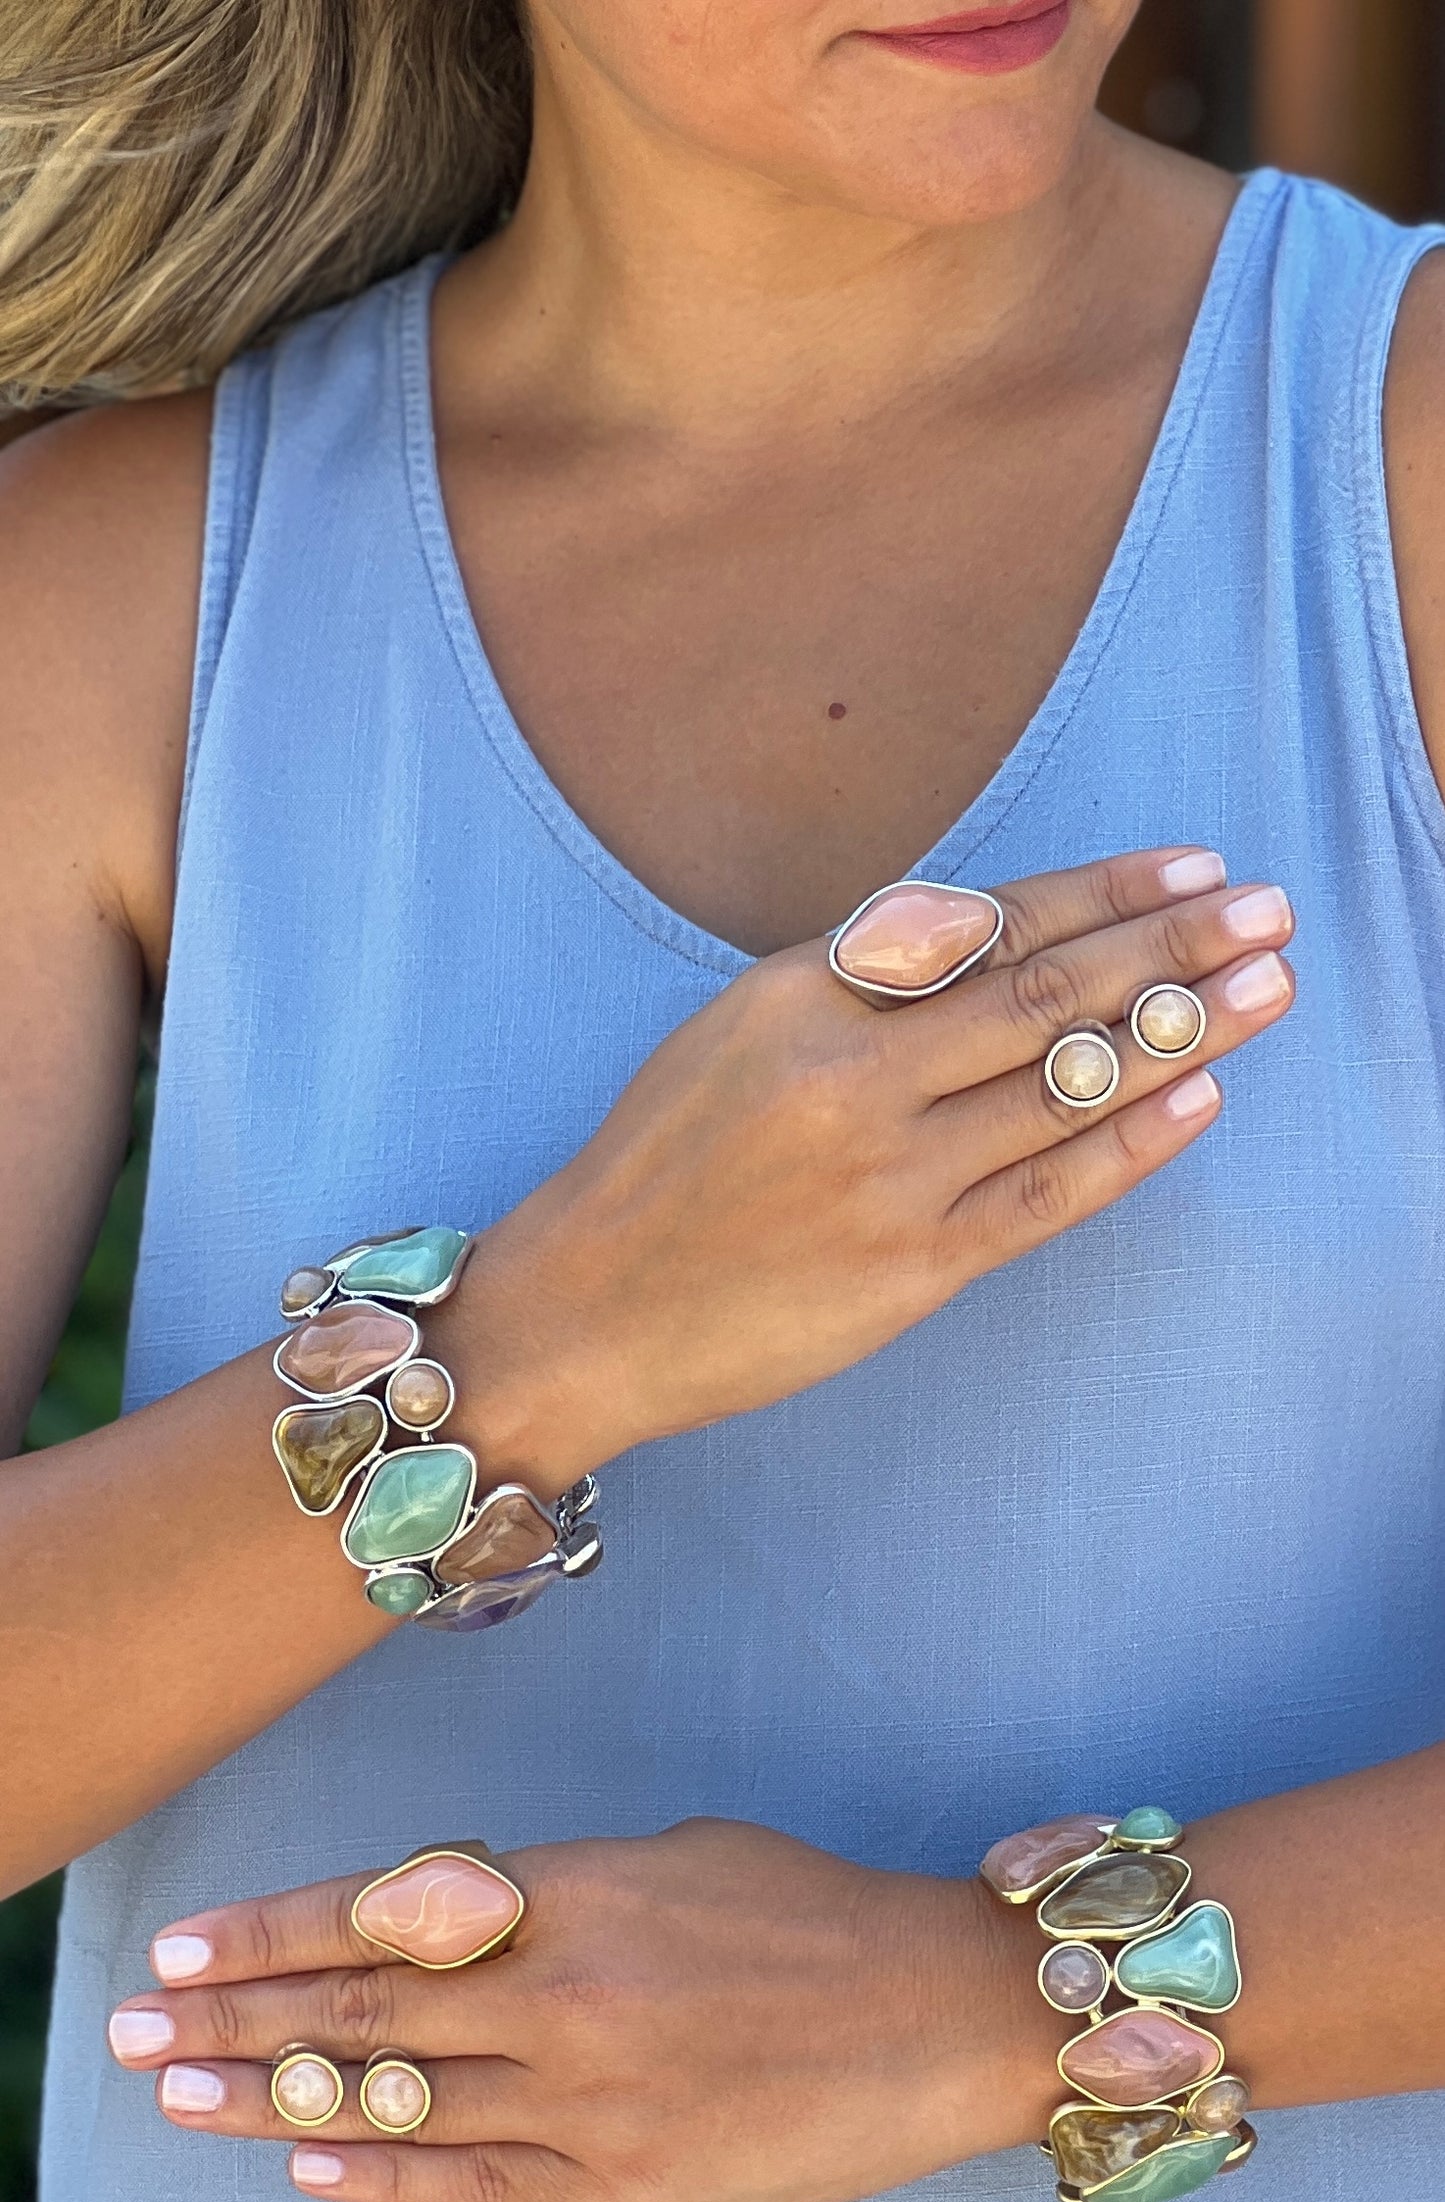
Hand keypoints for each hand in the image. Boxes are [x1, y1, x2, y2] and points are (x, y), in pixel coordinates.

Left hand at [109, 1823, 1055, 2201]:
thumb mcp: (673, 1856)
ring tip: (177, 2102)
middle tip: (129, 2035)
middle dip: (233, 2022)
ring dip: (272, 2103)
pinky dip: (385, 2174)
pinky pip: (476, 2184)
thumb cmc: (811, 1909)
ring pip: (399, 2102)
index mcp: (576, 1893)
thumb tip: (453, 1918)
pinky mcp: (627, 2184)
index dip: (270, 1934)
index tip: (180, 1949)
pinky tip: (309, 2164)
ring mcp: (592, 2100)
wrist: (939, 2014)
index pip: (383, 1915)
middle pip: (362, 2012)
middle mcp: (566, 1995)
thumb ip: (553, 1890)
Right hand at [450, 849, 1294, 1490]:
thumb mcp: (733, 1027)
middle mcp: (850, 1075)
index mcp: (801, 993)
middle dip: (1174, 943)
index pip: (988, 924)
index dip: (1104, 891)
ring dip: (1182, 1031)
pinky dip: (1132, 1144)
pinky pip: (1049, 1194)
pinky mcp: (911, 1268)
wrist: (586, 1309)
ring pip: (1067, 1086)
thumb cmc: (662, 1164)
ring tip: (1268, 988)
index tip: (1193, 865)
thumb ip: (856, 975)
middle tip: (1270, 910)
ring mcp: (886, 1176)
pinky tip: (1202, 1098)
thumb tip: (995, 925)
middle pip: (1049, 992)